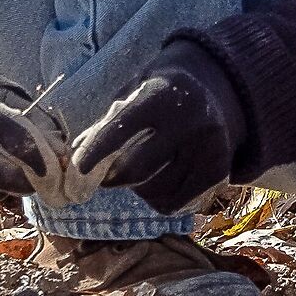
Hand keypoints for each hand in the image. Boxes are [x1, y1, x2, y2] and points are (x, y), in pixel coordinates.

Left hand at [70, 40, 246, 215]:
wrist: (216, 90)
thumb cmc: (160, 94)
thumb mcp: (134, 92)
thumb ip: (108, 121)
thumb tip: (75, 155)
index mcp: (162, 95)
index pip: (122, 128)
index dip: (97, 150)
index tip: (79, 168)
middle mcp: (191, 120)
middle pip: (137, 169)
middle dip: (112, 179)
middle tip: (104, 179)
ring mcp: (209, 148)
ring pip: (154, 191)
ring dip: (136, 189)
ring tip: (139, 173)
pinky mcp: (219, 172)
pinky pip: (173, 204)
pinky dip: (156, 199)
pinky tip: (159, 180)